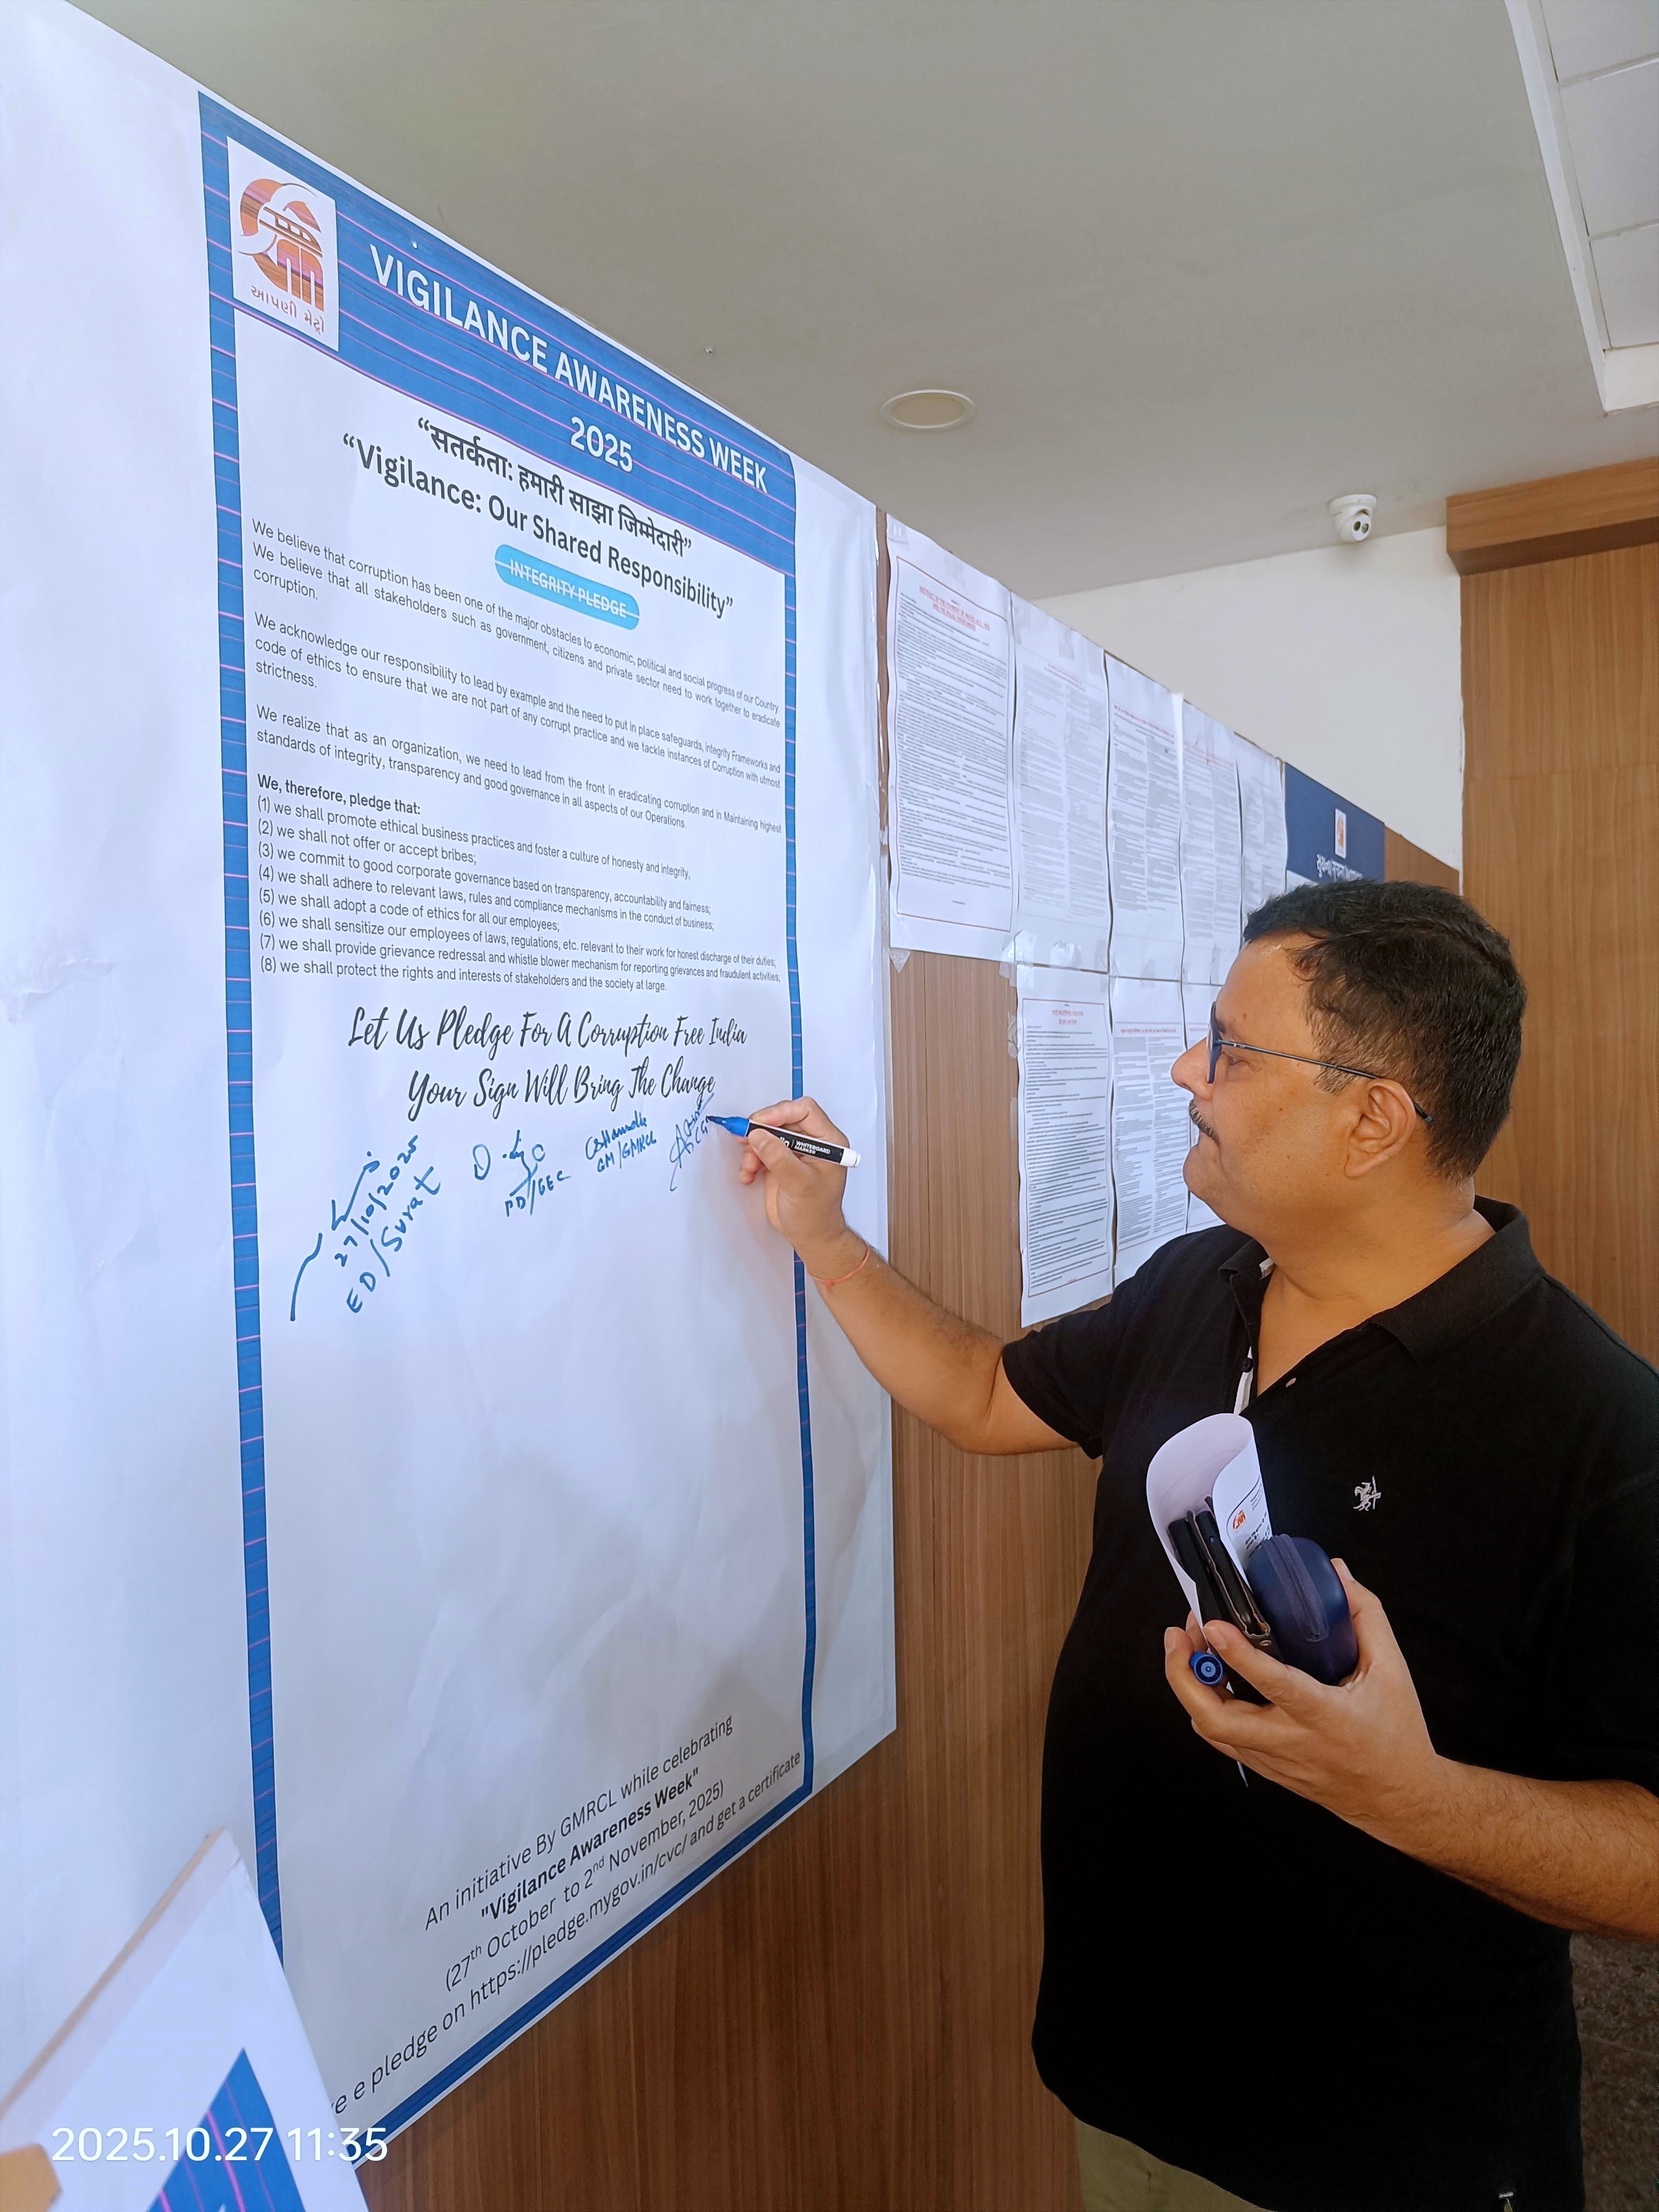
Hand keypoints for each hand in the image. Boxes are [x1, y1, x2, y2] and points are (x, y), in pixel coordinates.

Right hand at [735, 1097, 861, 1276]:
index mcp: (828, 1141)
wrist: (810, 1236)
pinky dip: (750, 1160)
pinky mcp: (779, 1161)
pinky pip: (759, 1149)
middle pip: (782, 1119)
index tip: (759, 1123)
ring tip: (749, 1168)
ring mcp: (794, 1151)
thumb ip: (779, 1158)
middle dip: (761, 1130)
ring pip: (767, 1134)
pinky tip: (748, 1175)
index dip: (780, 1112)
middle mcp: (812, 1142)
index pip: (805, 1110)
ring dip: (752, 1149)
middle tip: (745, 1139)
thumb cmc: (817, 1214)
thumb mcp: (800, 1184)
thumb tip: (759, 1135)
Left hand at [1163, 1562, 1444, 1841]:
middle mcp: (1292, 1741)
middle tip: (1177, 1635)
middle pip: (1217, 1720)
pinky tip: (1208, 1679)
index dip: (1239, 1654)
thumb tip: (1337, 1573)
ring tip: (1188, 1646)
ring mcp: (1274, 1759)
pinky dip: (1205, 1708)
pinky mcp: (1268, 1768)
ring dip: (1190, 1686)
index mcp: (1325, 1715)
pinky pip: (1223, 1740)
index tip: (1214, 1625)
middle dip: (1184, 1676)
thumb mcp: (1392, 1670)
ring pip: (1211, 1730)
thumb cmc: (1397, 1734)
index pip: (1274, 1684)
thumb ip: (1364, 1615)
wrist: (1399, 1798)